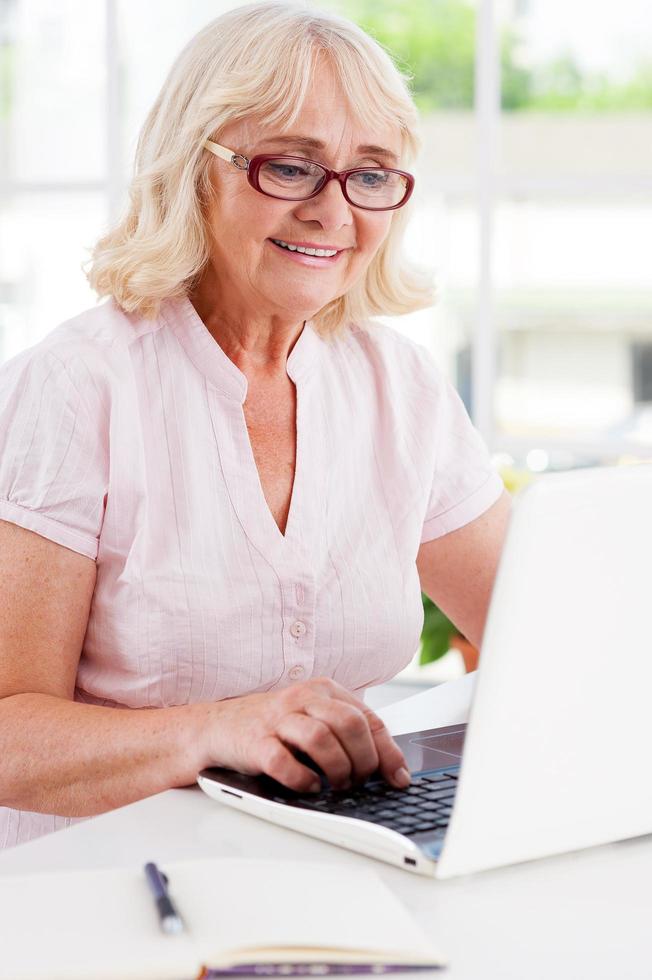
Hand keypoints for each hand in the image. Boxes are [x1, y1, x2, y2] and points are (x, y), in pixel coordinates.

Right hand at [204, 677, 410, 793]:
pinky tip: (308, 786)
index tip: (398, 778)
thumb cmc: (273, 727)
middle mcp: (302, 699)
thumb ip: (347, 736)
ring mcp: (277, 719)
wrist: (217, 727)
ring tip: (336, 785)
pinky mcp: (254, 742)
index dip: (387, 752)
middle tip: (358, 781)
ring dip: (337, 769)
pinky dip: (301, 779)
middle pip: (350, 725)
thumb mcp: (314, 720)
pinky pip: (283, 761)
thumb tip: (390, 769)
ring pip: (321, 738)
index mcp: (323, 690)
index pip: (367, 718)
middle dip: (363, 761)